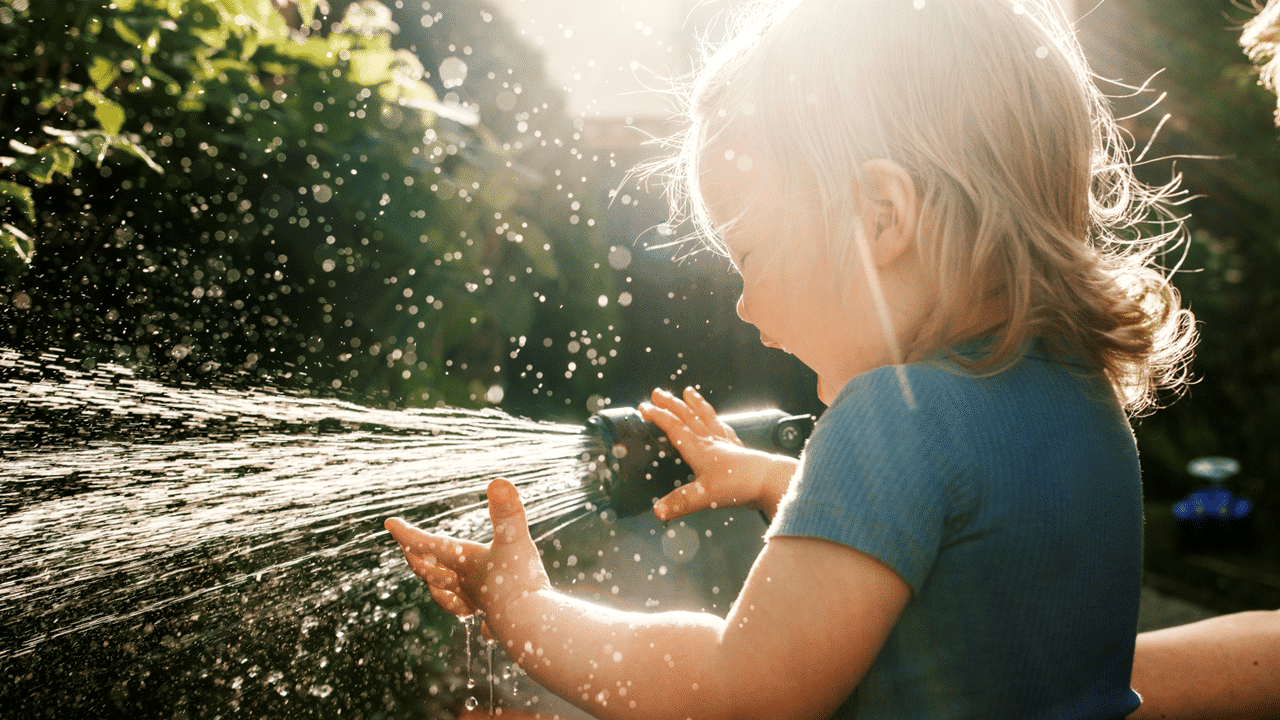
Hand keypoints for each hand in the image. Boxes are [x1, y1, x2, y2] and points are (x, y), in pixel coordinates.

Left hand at [384, 478, 550, 623]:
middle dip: (417, 558)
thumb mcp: (514, 541)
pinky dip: (482, 625)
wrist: (532, 626)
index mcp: (465, 564)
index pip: (429, 545)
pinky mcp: (499, 620)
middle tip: (406, 547)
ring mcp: (481, 606)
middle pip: (432, 573)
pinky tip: (484, 631)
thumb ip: (507, 513)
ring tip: (433, 586)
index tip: (388, 524)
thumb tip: (500, 481)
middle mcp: (467, 586)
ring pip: (451, 600)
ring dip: (438, 591)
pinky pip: (485, 624)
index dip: (408, 533)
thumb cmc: (520, 584)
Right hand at [639, 387, 797, 520]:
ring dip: (696, 405)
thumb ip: (680, 502)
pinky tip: (720, 422)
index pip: (674, 427)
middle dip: (672, 404)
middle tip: (658, 392)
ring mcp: (726, 444)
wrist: (770, 481)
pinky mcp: (739, 451)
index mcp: (699, 448)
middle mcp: (711, 441)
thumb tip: (657, 511)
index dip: (658, 416)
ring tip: (690, 392)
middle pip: (688, 417)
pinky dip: (719, 422)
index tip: (644, 407)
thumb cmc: (738, 485)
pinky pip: (725, 430)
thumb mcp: (705, 496)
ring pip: (707, 418)